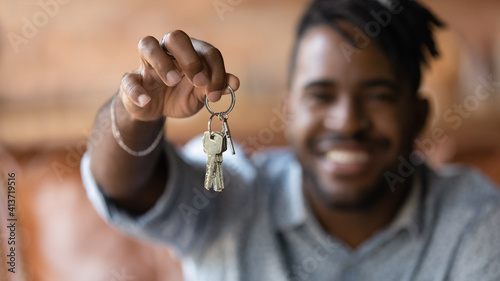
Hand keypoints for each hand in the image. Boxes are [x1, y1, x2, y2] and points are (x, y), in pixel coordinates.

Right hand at [119, 30, 239, 120]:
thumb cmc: (181, 95)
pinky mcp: (131, 80)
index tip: (215, 95)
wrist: (157, 111)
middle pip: (176, 37)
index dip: (215, 71)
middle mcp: (168, 51)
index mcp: (190, 52)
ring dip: (162, 63)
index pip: (206, 51)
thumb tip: (234, 82)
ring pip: (147, 45)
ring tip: (173, 81)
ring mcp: (147, 64)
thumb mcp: (201, 95)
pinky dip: (137, 91)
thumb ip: (216, 87)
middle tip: (199, 82)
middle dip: (191, 58)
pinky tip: (147, 102)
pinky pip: (129, 79)